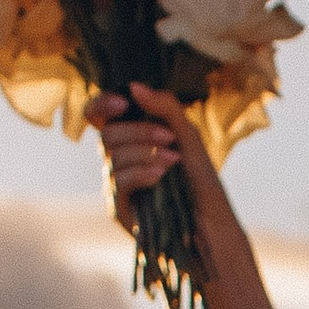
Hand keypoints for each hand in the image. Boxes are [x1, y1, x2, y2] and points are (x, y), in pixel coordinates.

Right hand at [95, 80, 213, 238]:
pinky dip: (141, 174)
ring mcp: (116, 184)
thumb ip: (165, 107)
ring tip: (174, 162)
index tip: (125, 102)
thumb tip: (134, 86)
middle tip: (170, 139)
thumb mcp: (187, 135)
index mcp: (128, 137)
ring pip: (114, 157)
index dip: (103, 104)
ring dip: (147, 154)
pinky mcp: (118, 208)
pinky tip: (160, 178)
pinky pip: (119, 181)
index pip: (97, 115)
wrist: (211, 222)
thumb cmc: (200, 180)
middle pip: (107, 134)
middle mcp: (117, 159)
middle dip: (140, 132)